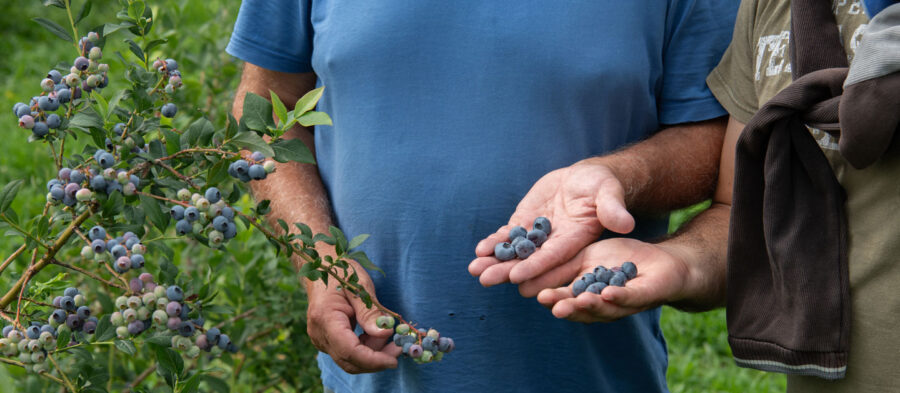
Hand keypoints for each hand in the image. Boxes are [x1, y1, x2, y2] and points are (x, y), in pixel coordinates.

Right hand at [303, 256, 400, 373]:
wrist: (320, 268)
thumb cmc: (340, 272)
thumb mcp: (360, 286)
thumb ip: (370, 312)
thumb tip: (385, 333)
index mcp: (325, 318)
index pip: (349, 350)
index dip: (372, 360)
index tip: (394, 360)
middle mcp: (319, 333)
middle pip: (348, 360)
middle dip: (376, 360)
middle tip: (399, 349)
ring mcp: (320, 338)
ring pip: (349, 359)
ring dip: (372, 354)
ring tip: (390, 338)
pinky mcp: (326, 340)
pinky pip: (346, 352)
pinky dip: (364, 349)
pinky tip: (376, 336)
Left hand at [468, 159, 635, 293]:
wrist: (585, 178)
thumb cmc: (601, 185)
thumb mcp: (608, 193)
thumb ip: (613, 209)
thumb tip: (626, 224)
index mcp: (576, 240)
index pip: (553, 258)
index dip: (535, 267)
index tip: (516, 277)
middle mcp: (555, 243)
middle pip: (529, 261)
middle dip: (506, 270)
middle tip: (484, 280)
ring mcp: (539, 235)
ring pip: (514, 251)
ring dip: (495, 261)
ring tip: (474, 270)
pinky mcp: (526, 223)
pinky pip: (509, 236)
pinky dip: (494, 243)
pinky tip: (479, 251)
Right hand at [535, 237, 688, 322]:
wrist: (662, 260)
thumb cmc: (621, 259)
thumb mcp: (587, 256)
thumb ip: (564, 264)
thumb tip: (529, 263)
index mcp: (586, 291)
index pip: (563, 296)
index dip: (549, 296)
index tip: (531, 294)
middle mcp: (603, 302)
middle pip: (581, 307)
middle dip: (568, 307)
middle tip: (554, 307)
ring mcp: (624, 300)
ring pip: (605, 307)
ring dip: (590, 306)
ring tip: (578, 301)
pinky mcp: (647, 294)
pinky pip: (632, 297)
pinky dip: (620, 297)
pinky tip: (608, 293)